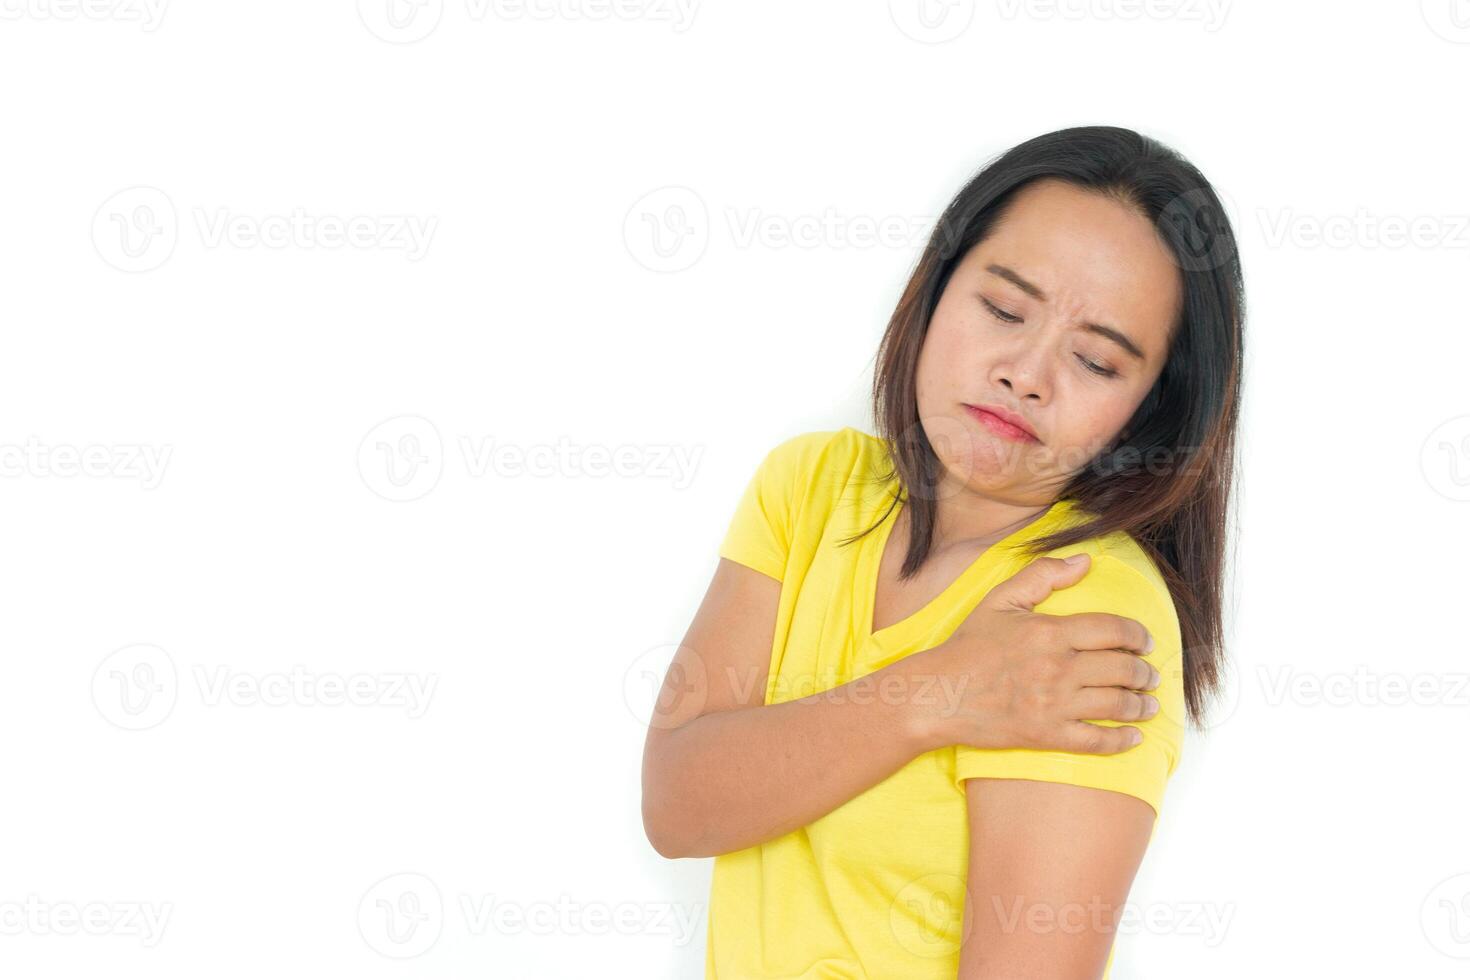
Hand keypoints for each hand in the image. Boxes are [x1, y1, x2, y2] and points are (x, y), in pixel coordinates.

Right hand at [906, 553, 1159, 753]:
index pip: (1113, 630)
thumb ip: (1042, 575)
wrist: (938, 694)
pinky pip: (1097, 741)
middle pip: (1122, 668)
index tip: (1146, 642)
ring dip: (1141, 704)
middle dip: (1144, 672)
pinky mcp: (1047, 735)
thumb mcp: (1000, 600)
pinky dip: (1122, 741)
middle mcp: (1058, 668)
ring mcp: (1054, 704)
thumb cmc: (968, 646)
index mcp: (1050, 632)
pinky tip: (1134, 737)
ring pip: (1116, 705)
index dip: (1138, 635)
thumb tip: (1085, 561)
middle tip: (1151, 675)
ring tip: (1149, 703)